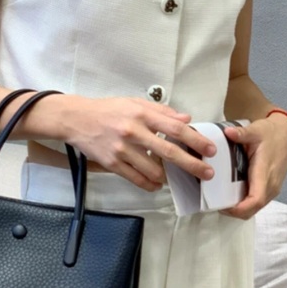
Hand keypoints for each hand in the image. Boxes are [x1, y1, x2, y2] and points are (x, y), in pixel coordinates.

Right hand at [64, 96, 216, 191]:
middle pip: (169, 152)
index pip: (175, 128)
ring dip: (166, 176)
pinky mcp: (112, 163)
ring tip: (170, 175)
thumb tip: (186, 118)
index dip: (195, 139)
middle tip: (207, 173)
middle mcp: (133, 132)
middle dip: (192, 164)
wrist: (77, 120)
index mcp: (141, 114)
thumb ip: (161, 111)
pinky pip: (136, 179)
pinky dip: (149, 184)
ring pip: (153, 170)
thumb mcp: (134, 103)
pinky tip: (155, 184)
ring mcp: (122, 150)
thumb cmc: (107, 110)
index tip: (209, 149)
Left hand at [222, 114, 286, 218]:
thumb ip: (242, 134)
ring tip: (220, 200)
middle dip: (234, 211)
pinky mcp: (270, 187)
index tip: (223, 207)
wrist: (286, 133)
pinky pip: (257, 201)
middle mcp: (271, 185)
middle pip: (253, 208)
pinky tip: (230, 195)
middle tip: (215, 204)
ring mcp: (272, 188)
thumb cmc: (270, 133)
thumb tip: (228, 133)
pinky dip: (244, 203)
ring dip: (238, 209)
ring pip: (255, 208)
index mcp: (265, 173)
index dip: (239, 208)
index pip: (256, 200)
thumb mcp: (255, 131)